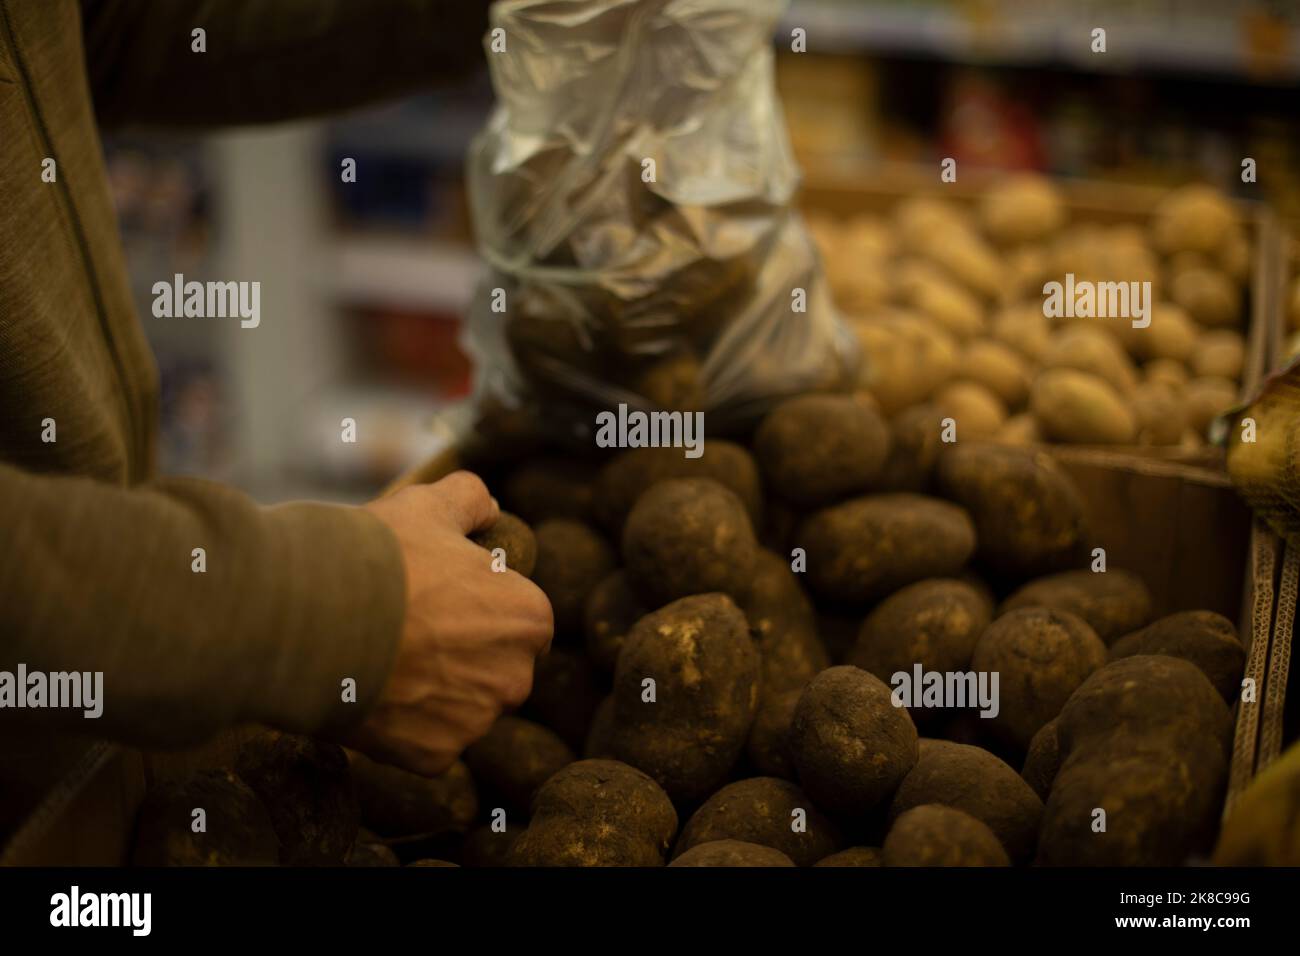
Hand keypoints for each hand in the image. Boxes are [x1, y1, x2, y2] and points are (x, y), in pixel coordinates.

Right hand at [349, 471, 552, 775]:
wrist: (307, 618)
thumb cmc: (377, 556)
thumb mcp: (427, 505)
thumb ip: (470, 499)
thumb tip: (488, 506)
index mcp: (530, 617)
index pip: (520, 620)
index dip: (480, 610)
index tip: (440, 602)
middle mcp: (517, 675)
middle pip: (496, 669)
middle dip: (462, 656)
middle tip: (409, 632)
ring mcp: (477, 721)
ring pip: (463, 709)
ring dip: (434, 693)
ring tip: (384, 661)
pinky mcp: (436, 757)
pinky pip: (427, 744)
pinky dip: (403, 728)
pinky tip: (374, 695)